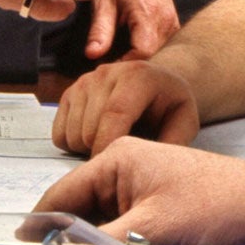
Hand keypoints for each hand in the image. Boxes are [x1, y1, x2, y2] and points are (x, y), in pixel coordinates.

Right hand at [36, 137, 244, 244]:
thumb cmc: (223, 207)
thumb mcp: (151, 232)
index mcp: (117, 156)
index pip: (58, 196)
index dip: (39, 230)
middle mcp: (126, 166)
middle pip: (78, 212)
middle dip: (71, 244)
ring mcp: (144, 187)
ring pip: (101, 224)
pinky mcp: (160, 206)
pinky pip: (125, 230)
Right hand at [51, 58, 199, 155]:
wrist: (156, 84)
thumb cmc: (170, 106)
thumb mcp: (185, 122)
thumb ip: (172, 143)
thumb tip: (151, 168)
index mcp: (138, 76)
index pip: (115, 113)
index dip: (110, 146)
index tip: (111, 170)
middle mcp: (106, 74)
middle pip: (90, 129)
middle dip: (103, 153)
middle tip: (122, 157)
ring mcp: (84, 82)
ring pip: (73, 135)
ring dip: (88, 150)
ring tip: (112, 145)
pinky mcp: (68, 94)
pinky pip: (59, 135)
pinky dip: (73, 146)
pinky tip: (96, 139)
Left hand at [83, 0, 178, 61]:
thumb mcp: (103, 2)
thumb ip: (100, 30)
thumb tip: (92, 56)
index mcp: (149, 14)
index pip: (143, 54)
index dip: (124, 65)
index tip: (107, 68)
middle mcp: (167, 21)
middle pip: (153, 57)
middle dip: (131, 64)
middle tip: (109, 65)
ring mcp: (174, 23)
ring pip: (159, 54)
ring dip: (140, 59)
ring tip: (117, 57)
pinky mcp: (174, 24)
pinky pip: (162, 46)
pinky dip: (147, 51)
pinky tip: (129, 48)